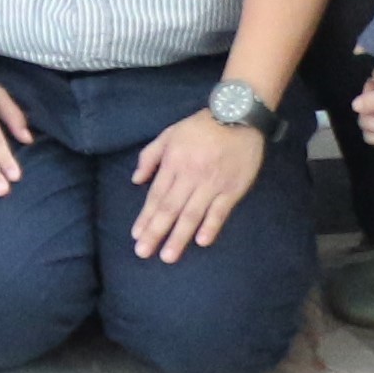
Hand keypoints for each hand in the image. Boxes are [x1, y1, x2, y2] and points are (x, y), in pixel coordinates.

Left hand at [127, 110, 266, 260]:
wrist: (238, 116)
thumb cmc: (200, 127)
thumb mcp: (169, 134)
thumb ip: (150, 157)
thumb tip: (135, 180)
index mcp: (173, 162)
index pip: (156, 195)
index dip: (146, 217)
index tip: (136, 235)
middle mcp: (190, 175)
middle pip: (170, 208)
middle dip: (156, 232)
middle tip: (143, 252)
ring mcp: (213, 183)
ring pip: (192, 213)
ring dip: (179, 236)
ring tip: (168, 256)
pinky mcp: (233, 188)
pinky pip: (220, 210)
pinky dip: (211, 226)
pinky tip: (202, 241)